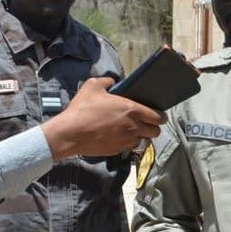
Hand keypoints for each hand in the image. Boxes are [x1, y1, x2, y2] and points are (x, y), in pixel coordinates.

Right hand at [41, 77, 165, 160]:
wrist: (70, 133)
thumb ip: (107, 81)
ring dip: (142, 136)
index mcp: (132, 110)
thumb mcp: (92, 86)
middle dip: (153, 128)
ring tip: (134, 131)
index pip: (158, 117)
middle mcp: (134, 126)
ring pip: (144, 141)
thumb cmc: (82, 109)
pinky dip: (130, 144)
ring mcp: (127, 140)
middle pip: (155, 132)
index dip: (160, 117)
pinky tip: (121, 138)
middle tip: (147, 124)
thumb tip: (112, 81)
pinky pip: (131, 148)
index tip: (158, 116)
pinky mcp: (118, 150)